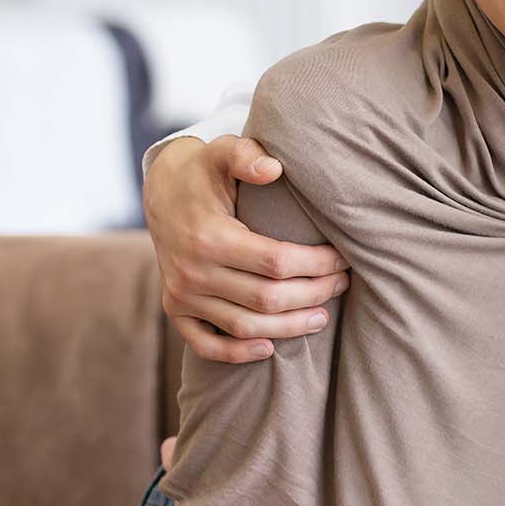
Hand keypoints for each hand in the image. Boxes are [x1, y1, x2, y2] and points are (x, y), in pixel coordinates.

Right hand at [146, 134, 349, 362]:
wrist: (161, 192)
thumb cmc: (205, 171)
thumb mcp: (222, 152)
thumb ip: (247, 156)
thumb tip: (274, 169)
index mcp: (210, 236)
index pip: (277, 262)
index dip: (317, 264)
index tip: (343, 258)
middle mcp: (193, 271)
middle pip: (267, 298)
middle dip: (313, 294)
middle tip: (343, 284)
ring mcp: (181, 294)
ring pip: (245, 326)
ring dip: (289, 327)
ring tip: (322, 316)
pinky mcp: (174, 309)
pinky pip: (206, 344)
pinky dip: (238, 353)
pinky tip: (270, 348)